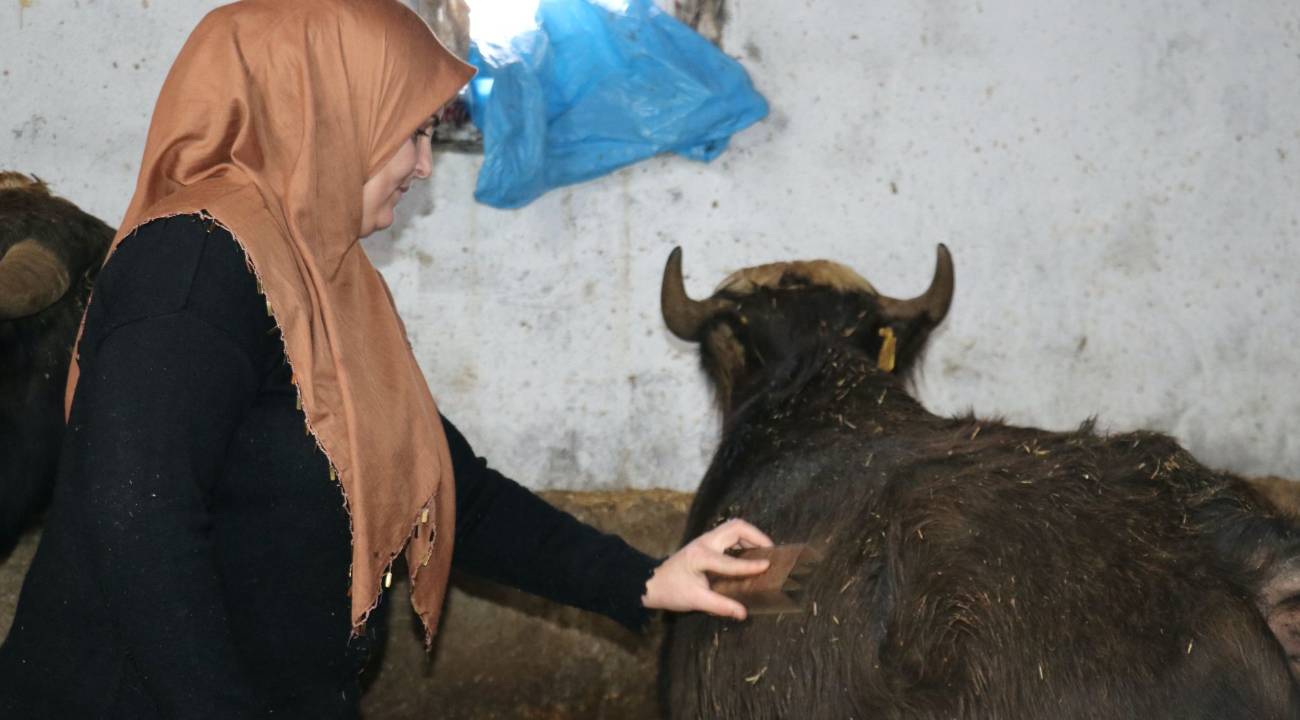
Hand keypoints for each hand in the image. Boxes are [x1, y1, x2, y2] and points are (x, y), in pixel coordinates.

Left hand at [641, 518, 773, 620]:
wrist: (651, 582)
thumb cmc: (671, 591)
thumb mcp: (695, 600)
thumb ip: (720, 606)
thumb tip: (743, 613)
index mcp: (701, 557)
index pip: (731, 561)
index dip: (750, 565)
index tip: (767, 566)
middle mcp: (704, 543)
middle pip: (736, 527)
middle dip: (757, 536)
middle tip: (771, 551)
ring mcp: (704, 540)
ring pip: (733, 527)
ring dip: (751, 536)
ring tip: (764, 551)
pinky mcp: (706, 542)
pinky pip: (729, 534)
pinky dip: (743, 539)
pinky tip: (750, 553)